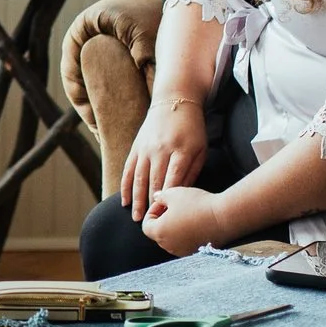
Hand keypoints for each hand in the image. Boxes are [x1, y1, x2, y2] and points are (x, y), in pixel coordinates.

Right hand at [121, 94, 207, 218]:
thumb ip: (191, 172)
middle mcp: (160, 150)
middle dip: (151, 205)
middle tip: (150, 225)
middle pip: (154, 182)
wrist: (174, 102)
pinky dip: (126, 187)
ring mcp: (146, 148)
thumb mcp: (200, 149)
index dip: (168, 199)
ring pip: (139, 179)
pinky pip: (128, 170)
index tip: (166, 215)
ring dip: (137, 200)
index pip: (173, 179)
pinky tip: (125, 201)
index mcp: (180, 150)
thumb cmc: (192, 129)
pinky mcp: (136, 147)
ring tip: (136, 218)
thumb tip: (180, 195)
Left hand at [141, 184, 227, 256]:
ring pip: (172, 239)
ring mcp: (183, 251)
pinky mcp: (197, 252)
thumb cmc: (197, 204)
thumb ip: (160, 196)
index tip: (164, 203)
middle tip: (174, 206)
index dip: (152, 212)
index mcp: (159, 233)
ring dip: (175, 227)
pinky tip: (196, 222)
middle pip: (159, 233)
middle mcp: (169, 246)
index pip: (147, 225)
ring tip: (186, 213)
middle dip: (163, 219)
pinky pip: (186, 243)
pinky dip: (187, 234)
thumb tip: (156, 198)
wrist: (225, 217)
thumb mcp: (174, 193)